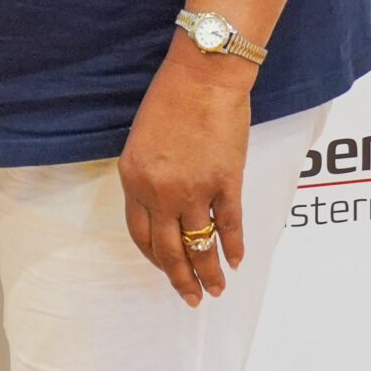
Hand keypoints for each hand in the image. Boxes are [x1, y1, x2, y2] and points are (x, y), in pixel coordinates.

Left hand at [117, 36, 252, 304]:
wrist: (203, 74)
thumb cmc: (171, 98)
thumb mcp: (142, 140)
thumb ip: (149, 176)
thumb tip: (164, 206)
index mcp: (133, 179)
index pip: (139, 234)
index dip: (154, 257)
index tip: (165, 268)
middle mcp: (159, 192)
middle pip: (168, 250)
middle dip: (180, 279)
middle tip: (191, 297)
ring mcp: (194, 190)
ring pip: (200, 246)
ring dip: (208, 273)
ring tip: (216, 290)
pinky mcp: (225, 183)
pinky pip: (229, 225)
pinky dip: (234, 247)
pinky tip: (236, 260)